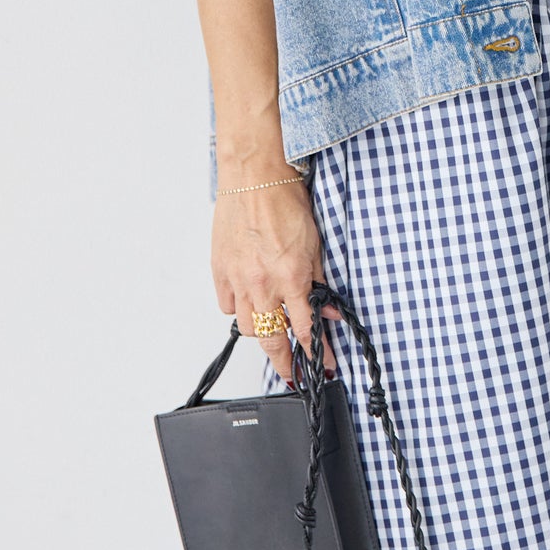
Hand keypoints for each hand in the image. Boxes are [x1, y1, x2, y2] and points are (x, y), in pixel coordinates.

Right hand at [211, 178, 342, 385]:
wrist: (254, 175)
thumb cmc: (284, 199)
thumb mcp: (315, 242)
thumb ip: (320, 279)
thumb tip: (329, 307)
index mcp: (291, 276)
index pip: (306, 328)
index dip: (316, 352)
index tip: (322, 364)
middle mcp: (263, 283)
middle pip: (273, 340)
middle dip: (285, 363)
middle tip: (293, 373)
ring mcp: (238, 279)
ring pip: (248, 327)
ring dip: (263, 333)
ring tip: (273, 332)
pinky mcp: (220, 271)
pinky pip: (228, 306)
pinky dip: (239, 309)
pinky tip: (250, 302)